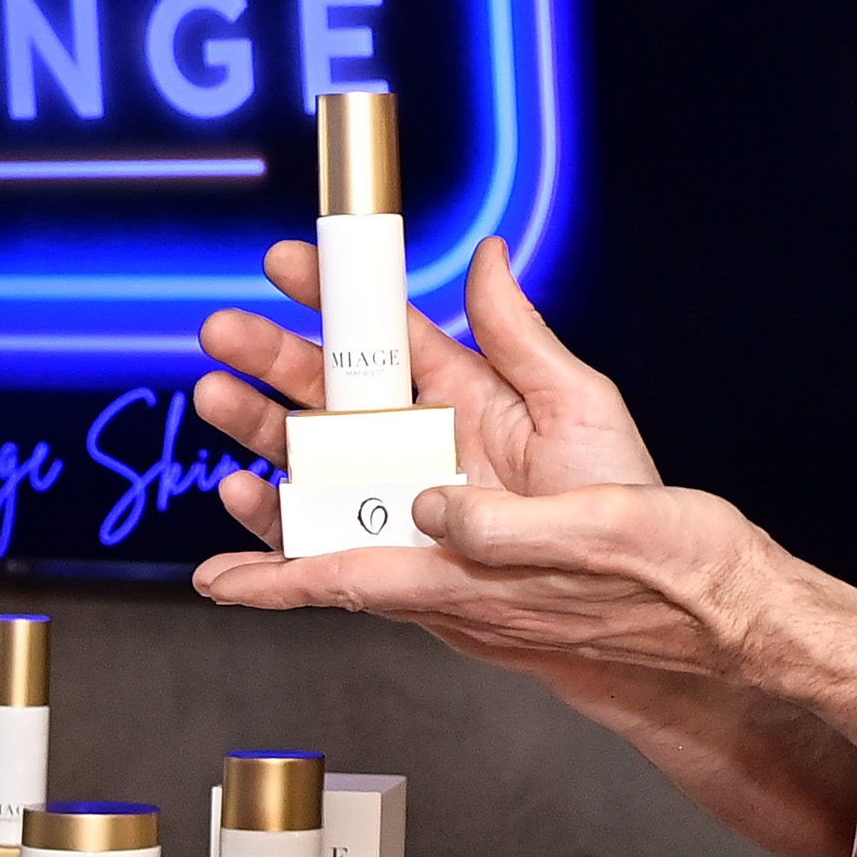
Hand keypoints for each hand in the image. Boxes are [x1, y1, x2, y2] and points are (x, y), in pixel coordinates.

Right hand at [190, 237, 660, 556]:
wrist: (635, 601)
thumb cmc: (616, 502)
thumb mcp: (576, 404)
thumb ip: (519, 335)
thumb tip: (488, 256)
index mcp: (459, 394)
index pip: (383, 334)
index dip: (332, 296)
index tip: (288, 263)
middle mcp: (415, 447)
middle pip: (325, 395)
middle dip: (268, 361)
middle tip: (224, 332)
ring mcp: (394, 506)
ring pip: (306, 467)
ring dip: (255, 437)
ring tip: (220, 402)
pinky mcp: (385, 570)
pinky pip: (314, 559)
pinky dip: (266, 557)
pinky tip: (232, 529)